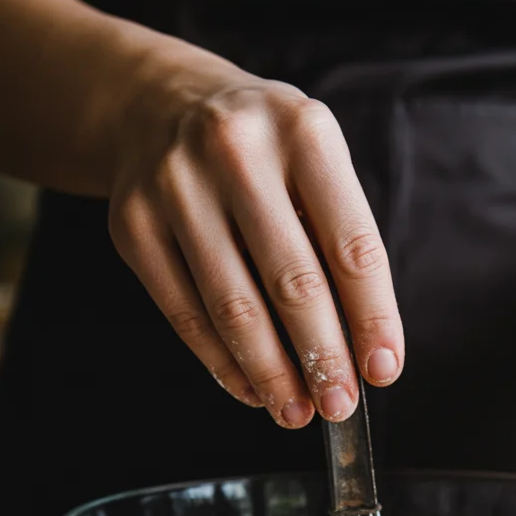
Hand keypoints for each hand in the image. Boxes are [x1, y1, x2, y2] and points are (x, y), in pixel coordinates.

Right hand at [108, 47, 402, 426]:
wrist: (159, 104)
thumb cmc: (261, 149)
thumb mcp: (312, 160)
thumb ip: (337, 240)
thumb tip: (360, 349)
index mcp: (303, 131)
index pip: (351, 244)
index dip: (372, 317)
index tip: (383, 369)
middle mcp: (236, 152)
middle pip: (292, 281)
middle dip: (322, 357)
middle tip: (339, 405)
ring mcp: (175, 187)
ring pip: (232, 306)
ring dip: (271, 373)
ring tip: (295, 410)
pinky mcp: (133, 224)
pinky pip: (184, 312)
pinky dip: (221, 361)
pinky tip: (249, 388)